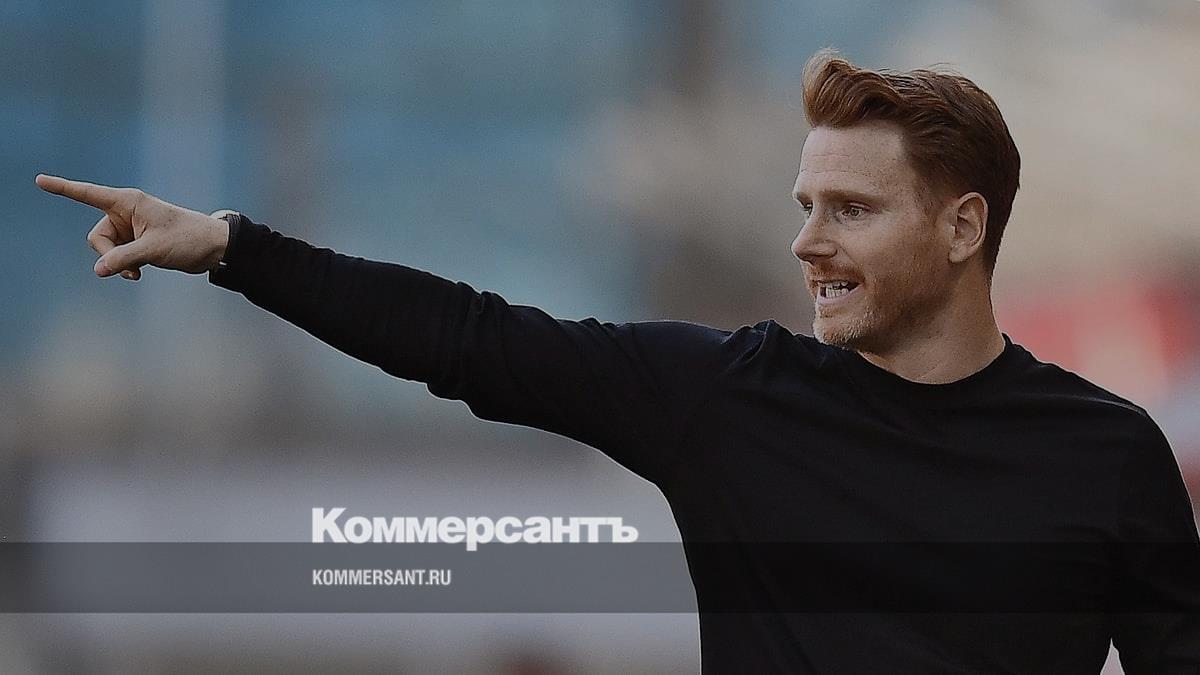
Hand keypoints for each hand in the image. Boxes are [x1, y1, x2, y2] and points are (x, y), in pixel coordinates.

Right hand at [35, 174, 229, 279]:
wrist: (213, 248)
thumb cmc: (187, 240)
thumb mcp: (154, 250)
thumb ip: (124, 259)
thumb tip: (99, 270)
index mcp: (128, 202)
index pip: (88, 194)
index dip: (63, 188)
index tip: (40, 180)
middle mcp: (126, 212)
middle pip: (97, 236)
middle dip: (108, 254)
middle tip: (131, 265)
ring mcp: (131, 228)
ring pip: (106, 249)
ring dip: (118, 263)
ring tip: (139, 272)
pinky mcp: (137, 241)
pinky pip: (118, 256)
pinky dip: (125, 266)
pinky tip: (139, 274)